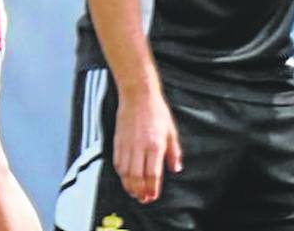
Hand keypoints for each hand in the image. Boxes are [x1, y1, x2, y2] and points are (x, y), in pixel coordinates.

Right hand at [113, 86, 182, 204]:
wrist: (138, 95)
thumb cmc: (155, 111)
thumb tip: (176, 168)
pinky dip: (121, 174)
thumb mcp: (171, 131)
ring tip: (134, 192)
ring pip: (125, 173)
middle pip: (137, 178)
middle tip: (143, 199)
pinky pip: (117, 163)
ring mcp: (127, 145)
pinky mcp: (118, 141)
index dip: (152, 189)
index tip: (153, 196)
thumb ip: (174, 153)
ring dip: (129, 186)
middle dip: (140, 192)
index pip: (153, 175)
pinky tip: (125, 178)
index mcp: (155, 145)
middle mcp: (140, 147)